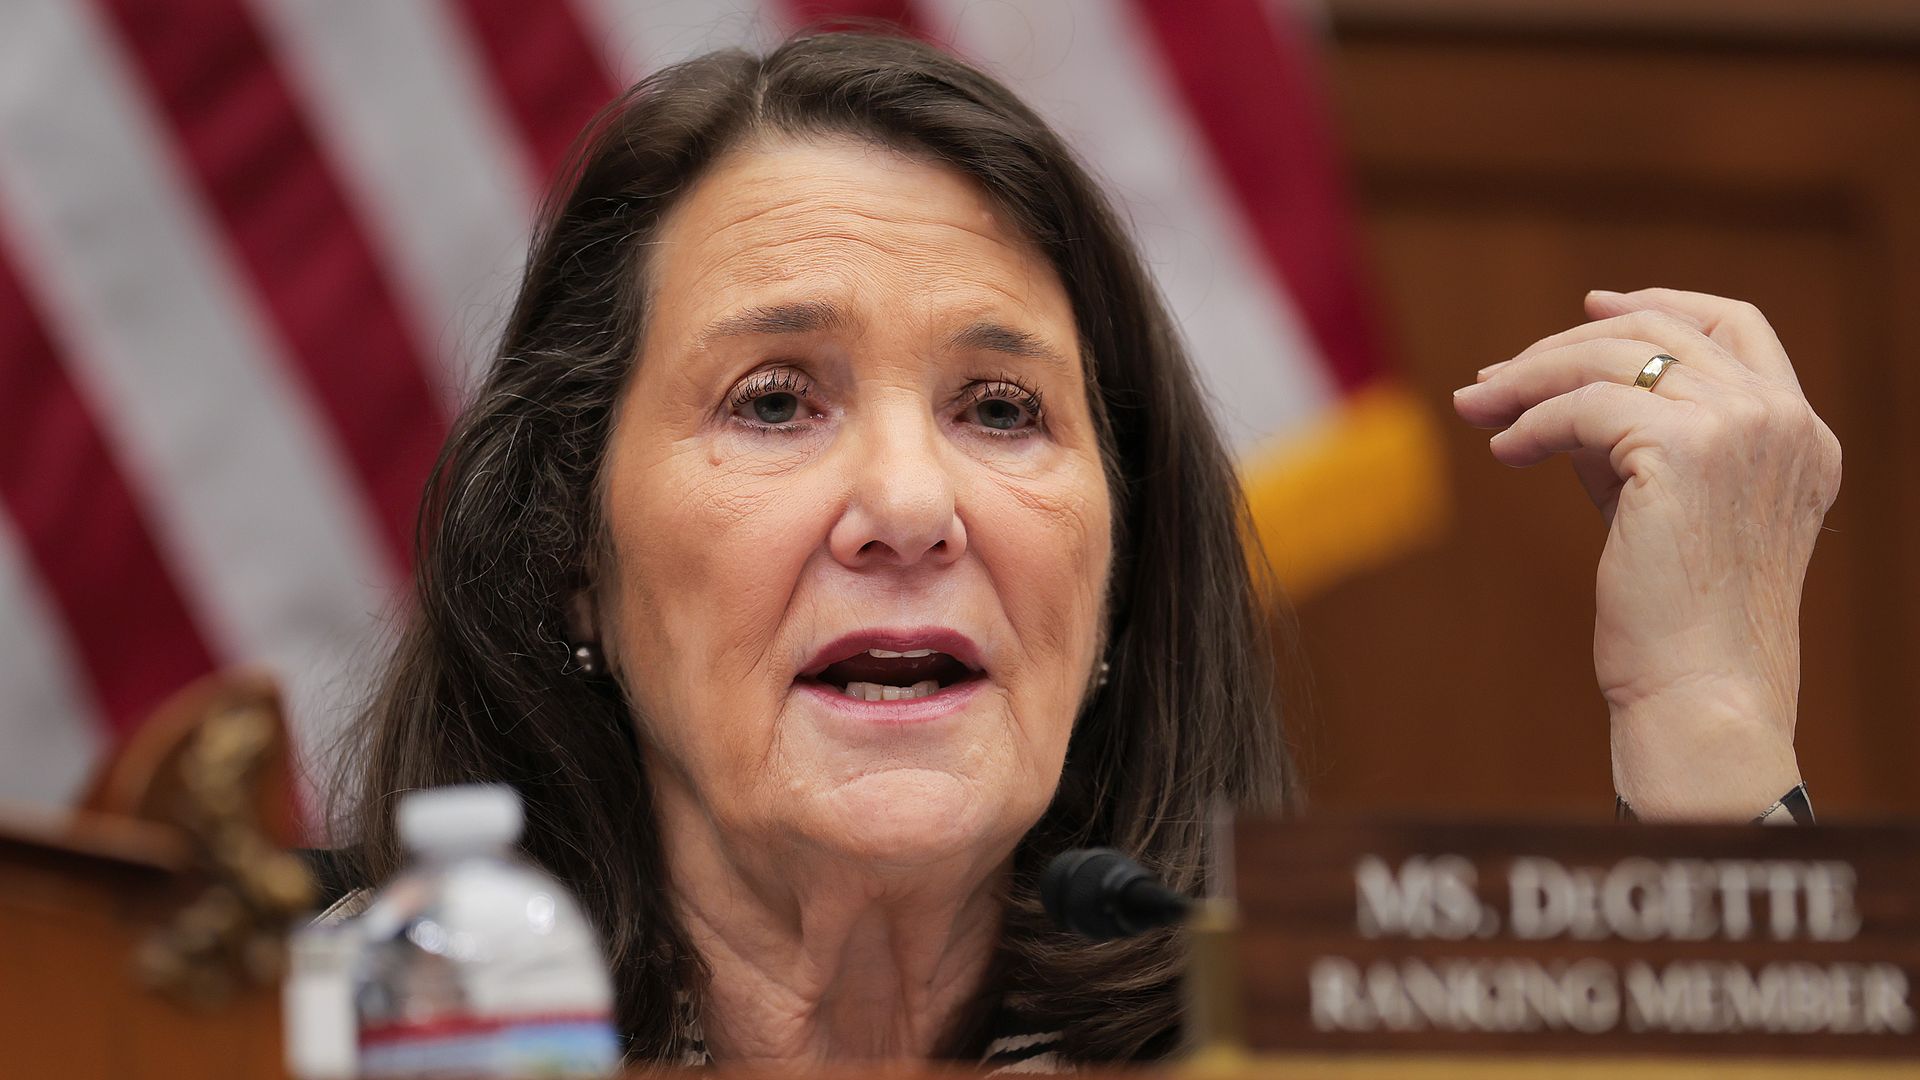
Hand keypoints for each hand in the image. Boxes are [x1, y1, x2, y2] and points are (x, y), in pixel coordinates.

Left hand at [1452, 288, 1841, 820]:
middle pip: (1659, 334)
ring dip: (1532, 378)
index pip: (1736, 325)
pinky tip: (1505, 450)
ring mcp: (1744, 427)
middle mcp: (1784, 420)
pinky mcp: (1688, 448)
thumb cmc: (1676, 618)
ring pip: (1614, 359)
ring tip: (1479, 408)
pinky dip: (1533, 422)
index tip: (1589, 307)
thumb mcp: (1667, 504)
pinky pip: (1584, 407)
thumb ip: (1634, 439)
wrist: (1699, 690)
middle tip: (1493, 378)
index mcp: (1801, 433)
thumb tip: (1551, 391)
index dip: (1660, 304)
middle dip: (1563, 347)